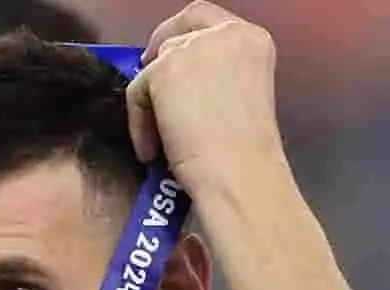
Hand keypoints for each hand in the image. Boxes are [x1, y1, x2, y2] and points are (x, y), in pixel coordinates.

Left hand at [127, 1, 286, 192]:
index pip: (207, 19)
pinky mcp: (165, 68)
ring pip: (154, 67)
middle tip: (148, 85)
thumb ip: (214, 75)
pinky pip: (137, 93)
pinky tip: (153, 150)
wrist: (238, 171)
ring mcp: (195, 47)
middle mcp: (227, 33)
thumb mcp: (238, 96)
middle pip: (177, 30)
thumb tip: (175, 80)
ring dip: (151, 103)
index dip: (182, 35)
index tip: (166, 58)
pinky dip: (139, 124)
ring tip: (161, 140)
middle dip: (158, 56)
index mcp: (252, 40)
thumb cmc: (242, 152)